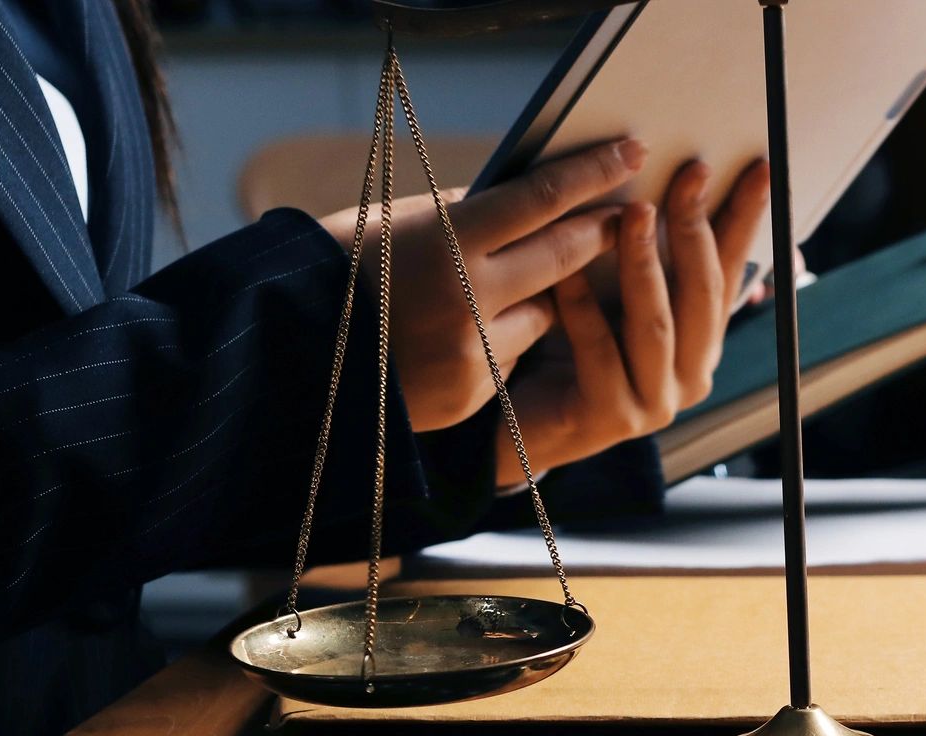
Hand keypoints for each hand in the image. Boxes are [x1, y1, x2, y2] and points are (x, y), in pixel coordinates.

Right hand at [318, 137, 646, 431]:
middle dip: (600, 234)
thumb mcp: (394, 223)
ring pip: (543, 315)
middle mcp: (468, 294)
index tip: (632, 154)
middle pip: (564, 256)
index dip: (592, 174)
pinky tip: (448, 343)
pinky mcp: (473, 391)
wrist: (293, 356)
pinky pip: (509, 358)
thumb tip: (527, 200)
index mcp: (446, 238)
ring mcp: (474, 348)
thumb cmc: (342, 272)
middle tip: (627, 215)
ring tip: (477, 300)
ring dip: (533, 302)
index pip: (540, 198)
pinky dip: (496, 346)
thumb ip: (462, 214)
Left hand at [499, 158, 771, 479]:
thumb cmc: (562, 345)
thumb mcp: (612, 292)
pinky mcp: (610, 419)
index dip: (746, 219)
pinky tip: (567, 273)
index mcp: (700, 340)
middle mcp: (689, 373)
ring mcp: (654, 401)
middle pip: (704, 295)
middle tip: (690, 174)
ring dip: (645, 263)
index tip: (758, 169)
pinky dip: (582, 310)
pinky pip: (599, 354)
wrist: (518, 425)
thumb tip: (664, 186)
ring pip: (657, 324)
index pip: (732, 270)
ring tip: (634, 211)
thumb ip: (645, 254)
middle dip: (697, 228)